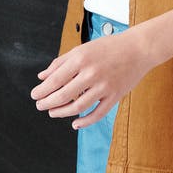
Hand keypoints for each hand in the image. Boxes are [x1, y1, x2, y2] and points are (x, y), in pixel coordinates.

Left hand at [31, 29, 157, 128]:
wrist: (138, 49)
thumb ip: (60, 63)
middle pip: (63, 95)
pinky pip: (98, 113)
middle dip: (47, 103)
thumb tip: (42, 77)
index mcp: (80, 59)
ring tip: (52, 113)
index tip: (34, 95)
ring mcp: (104, 86)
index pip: (54, 80)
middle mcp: (91, 73)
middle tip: (40, 106)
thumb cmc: (108, 47)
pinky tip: (75, 124)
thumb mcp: (81, 49)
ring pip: (78, 107)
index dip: (42, 90)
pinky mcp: (115, 96)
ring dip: (62, 113)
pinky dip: (85, 121)